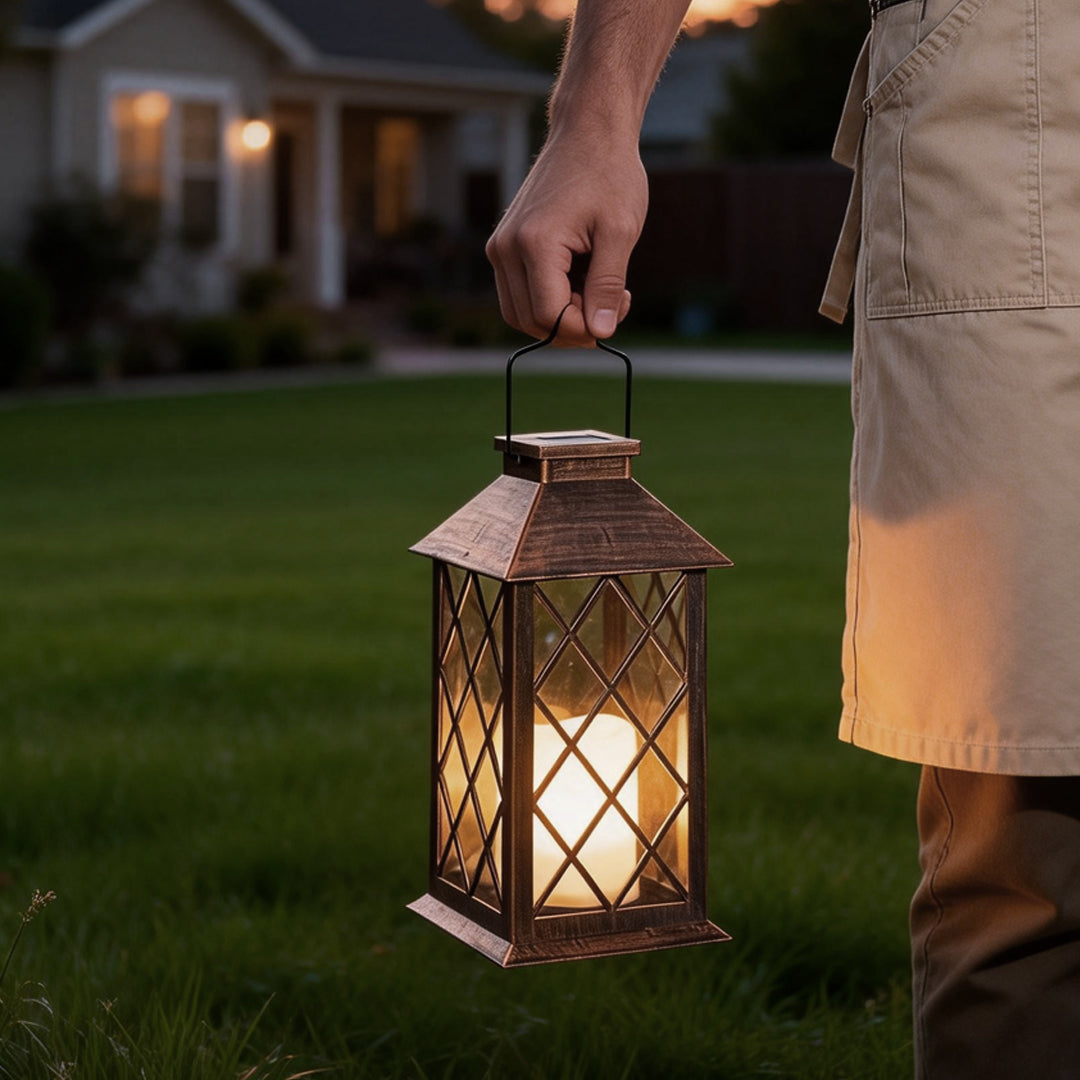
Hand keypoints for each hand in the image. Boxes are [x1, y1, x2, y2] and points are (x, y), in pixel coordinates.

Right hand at [486, 131, 646, 346]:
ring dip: (561, 317)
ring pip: (521, 314)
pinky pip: (520, 295)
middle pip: (531, 322)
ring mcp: (499, 248)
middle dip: (573, 325)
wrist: (588, 131)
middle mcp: (505, 249)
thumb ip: (608, 286)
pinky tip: (582, 278)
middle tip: (613, 300)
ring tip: (596, 287)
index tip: (620, 307)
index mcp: (534, 244)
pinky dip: (550, 300)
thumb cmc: (610, 175)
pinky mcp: (503, 247)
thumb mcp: (621, 232)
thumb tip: (601, 333)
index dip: (585, 328)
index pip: (550, 317)